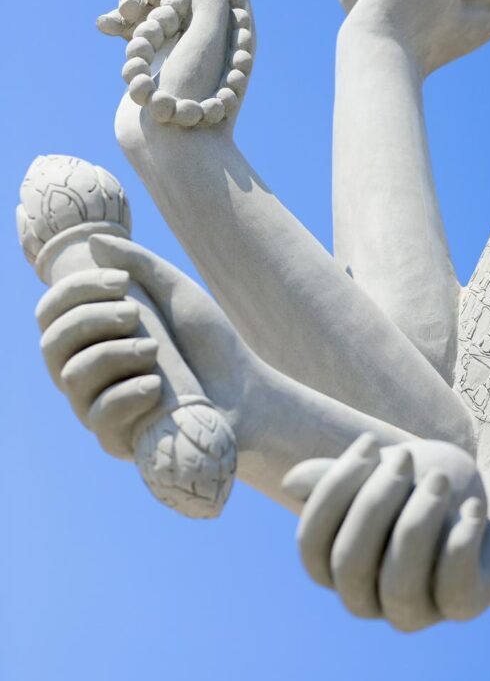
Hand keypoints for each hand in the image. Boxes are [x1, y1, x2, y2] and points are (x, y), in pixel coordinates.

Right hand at [36, 234, 246, 459]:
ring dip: (112, 354)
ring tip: (154, 349)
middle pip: (53, 343)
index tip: (121, 280)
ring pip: (72, 376)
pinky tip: (154, 385)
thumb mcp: (177, 292)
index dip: (75, 290)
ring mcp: (98, 407)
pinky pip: (99, 417)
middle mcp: (86, 372)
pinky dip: (123, 394)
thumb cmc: (209, 341)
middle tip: (135, 313)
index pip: (52, 313)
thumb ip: (139, 264)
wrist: (246, 391)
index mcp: (93, 336)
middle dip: (90, 318)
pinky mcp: (118, 439)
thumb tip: (94, 242)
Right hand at [99, 0, 253, 156]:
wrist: (168, 147)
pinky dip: (121, 22)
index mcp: (233, 29)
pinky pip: (136, 26)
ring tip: (122, 19)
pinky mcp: (153, 59)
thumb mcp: (206, 42)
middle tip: (146, 0)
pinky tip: (105, 26)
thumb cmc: (191, 96)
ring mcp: (178, 46)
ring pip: (154, 1)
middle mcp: (208, 34)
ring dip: (133, 1)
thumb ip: (208, 0)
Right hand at [283, 435, 489, 631]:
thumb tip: (291, 483)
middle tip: (406, 457)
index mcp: (336, 567)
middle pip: (350, 565)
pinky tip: (472, 506)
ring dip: (419, 520)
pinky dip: (461, 540)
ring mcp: (415, 609)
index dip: (333, 492)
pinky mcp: (462, 606)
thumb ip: (335, 478)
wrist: (480, 490)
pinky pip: (455, 590)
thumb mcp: (376, 469)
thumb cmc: (415, 480)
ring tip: (439, 478)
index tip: (369, 443)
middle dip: (375, 503)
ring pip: (399, 586)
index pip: (312, 545)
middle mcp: (368, 597)